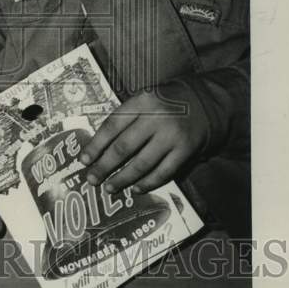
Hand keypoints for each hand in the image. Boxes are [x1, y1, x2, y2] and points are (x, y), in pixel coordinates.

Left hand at [78, 86, 208, 193]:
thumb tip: (100, 146)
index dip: (96, 145)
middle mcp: (155, 118)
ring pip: (142, 163)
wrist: (205, 101)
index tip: (84, 160)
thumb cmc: (166, 101)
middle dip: (105, 166)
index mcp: (141, 102)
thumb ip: (126, 118)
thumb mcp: (144, 99)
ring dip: (123, 178)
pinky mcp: (185, 150)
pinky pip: (163, 171)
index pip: (112, 126)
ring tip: (110, 188)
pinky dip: (148, 183)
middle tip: (92, 180)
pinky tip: (136, 189)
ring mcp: (171, 135)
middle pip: (124, 147)